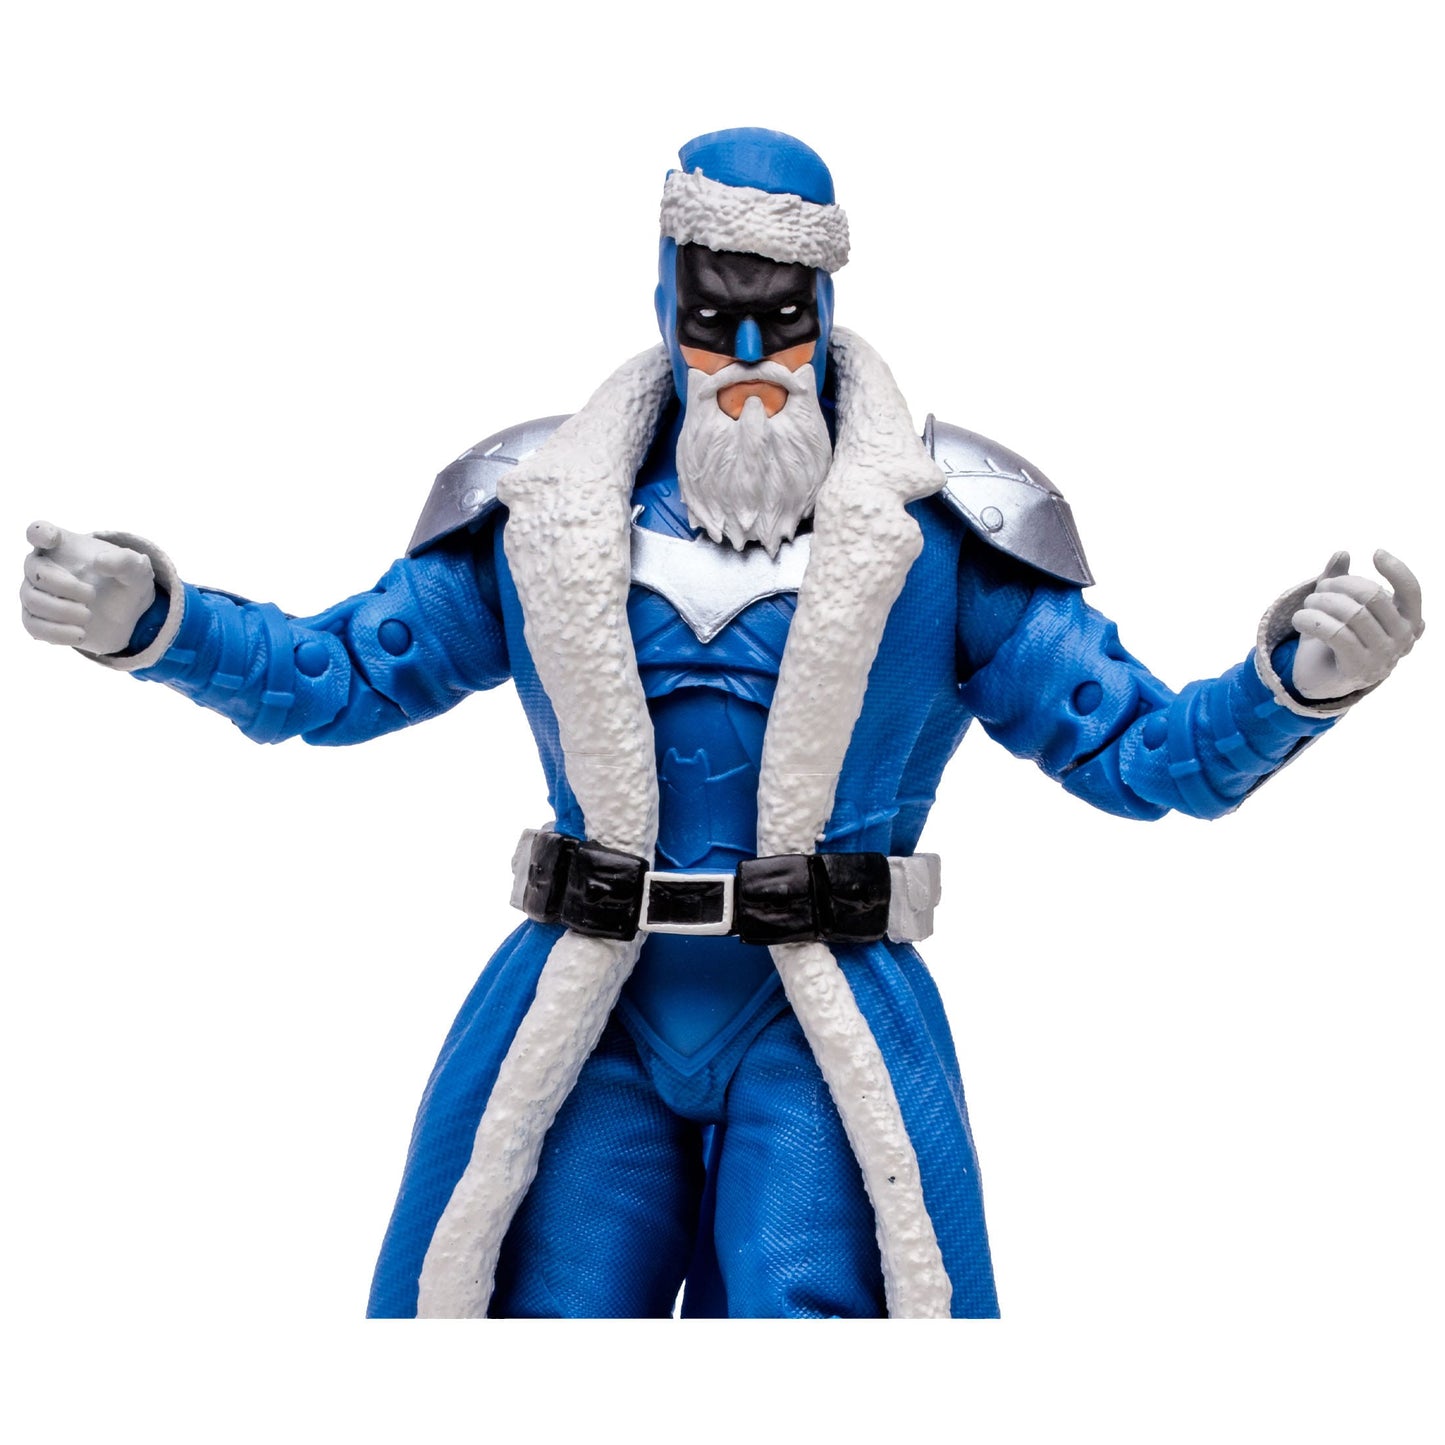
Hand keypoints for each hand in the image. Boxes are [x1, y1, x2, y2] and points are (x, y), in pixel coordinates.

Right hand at [20, 521, 157, 656]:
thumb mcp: (136, 570)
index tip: (51, 539)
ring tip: (89, 615)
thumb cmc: (125, 581)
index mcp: (62, 546)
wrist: (127, 615)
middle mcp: (42, 567)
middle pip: (36, 572)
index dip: (39, 533)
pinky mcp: (38, 620)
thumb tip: (100, 562)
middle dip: (65, 586)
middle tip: (92, 594)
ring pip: (33, 600)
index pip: (38, 531)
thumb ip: (125, 561)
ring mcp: (36, 594)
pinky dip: (57, 632)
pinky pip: (32, 627)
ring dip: (63, 610)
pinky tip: (81, 634)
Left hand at [1291, 550, 1423, 699]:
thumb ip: (1341, 580)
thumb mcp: (1338, 607)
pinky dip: (1312, 620)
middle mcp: (1403, 640)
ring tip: (1307, 604)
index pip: (1411, 591)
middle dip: (1340, 584)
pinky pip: (1335, 634)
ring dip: (1321, 602)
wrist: (1320, 679)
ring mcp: (1383, 657)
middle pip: (1373, 596)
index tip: (1375, 553)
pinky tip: (1300, 619)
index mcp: (1408, 622)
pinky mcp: (1358, 669)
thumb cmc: (1335, 638)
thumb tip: (1342, 553)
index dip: (1397, 569)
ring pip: (1352, 614)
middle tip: (1320, 589)